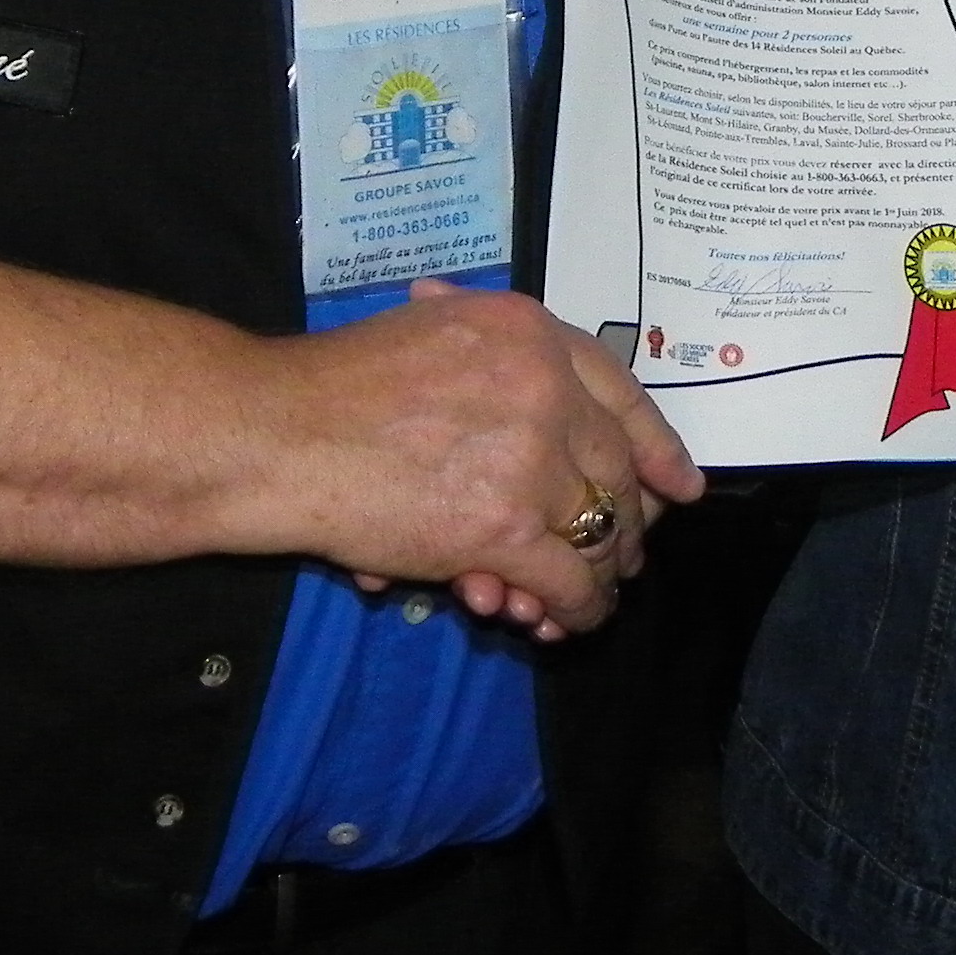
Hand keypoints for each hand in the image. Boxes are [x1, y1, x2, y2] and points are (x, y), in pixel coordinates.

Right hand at [266, 278, 700, 640]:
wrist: (275, 436)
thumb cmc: (332, 389)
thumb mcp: (428, 329)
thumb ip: (490, 356)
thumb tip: (540, 398)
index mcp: (527, 332)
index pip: (621, 388)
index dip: (656, 444)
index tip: (679, 484)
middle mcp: (543, 386)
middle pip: (615, 467)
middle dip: (626, 521)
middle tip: (626, 556)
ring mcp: (530, 459)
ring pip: (599, 530)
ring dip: (597, 573)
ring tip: (587, 599)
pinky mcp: (506, 529)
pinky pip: (569, 581)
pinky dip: (574, 609)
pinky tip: (561, 625)